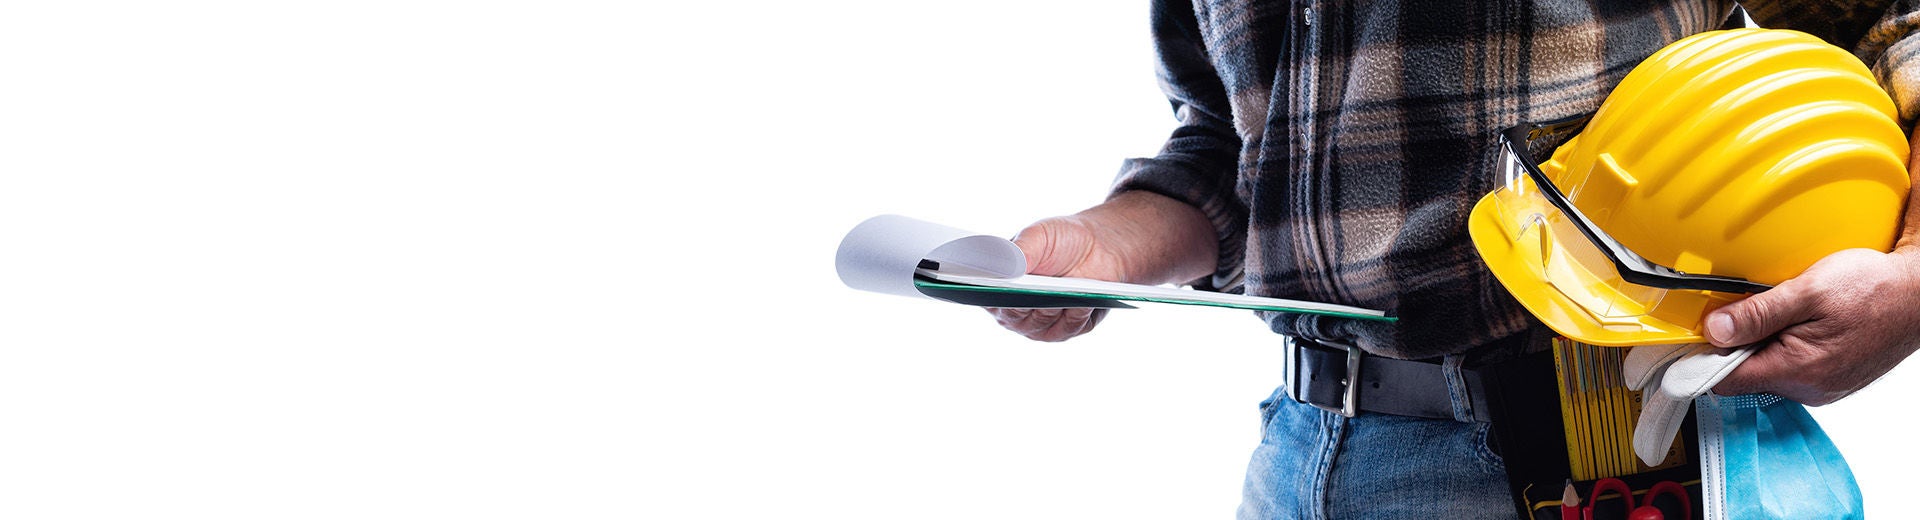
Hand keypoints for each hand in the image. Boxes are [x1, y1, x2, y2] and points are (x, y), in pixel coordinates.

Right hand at [987, 216, 1127, 341]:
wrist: (1099, 246)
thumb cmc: (1062, 240)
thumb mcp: (1038, 235)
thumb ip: (1020, 250)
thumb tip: (1007, 267)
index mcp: (999, 285)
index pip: (985, 295)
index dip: (989, 293)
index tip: (997, 287)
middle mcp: (1015, 311)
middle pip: (1013, 315)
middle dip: (1024, 302)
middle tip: (1034, 291)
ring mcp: (1040, 324)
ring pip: (1040, 324)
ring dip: (1052, 308)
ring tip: (1063, 293)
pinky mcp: (1066, 330)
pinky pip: (1067, 329)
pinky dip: (1075, 315)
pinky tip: (1083, 302)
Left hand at [1707, 248, 1919, 404]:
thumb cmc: (1875, 289)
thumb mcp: (1808, 291)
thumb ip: (1757, 313)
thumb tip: (1714, 329)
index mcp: (1797, 370)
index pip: (1723, 381)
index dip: (1701, 358)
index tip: (1692, 335)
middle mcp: (1809, 387)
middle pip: (1743, 374)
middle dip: (1734, 343)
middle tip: (1743, 308)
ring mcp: (1822, 385)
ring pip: (1767, 368)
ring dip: (1761, 341)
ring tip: (1781, 311)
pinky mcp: (1831, 377)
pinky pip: (1791, 365)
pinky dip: (1783, 343)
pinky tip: (1798, 320)